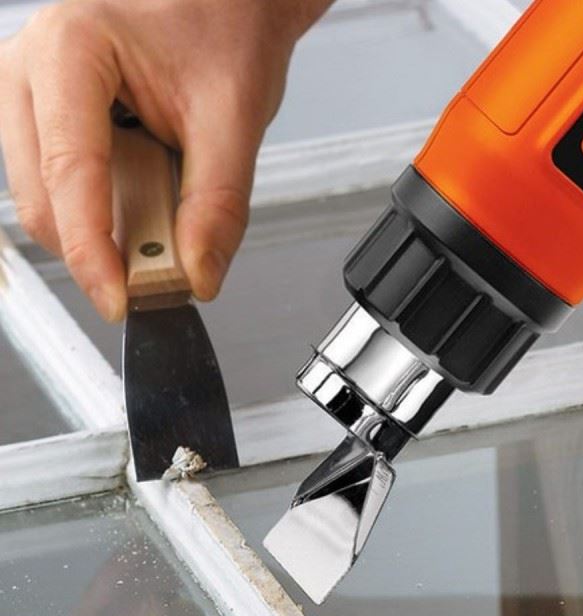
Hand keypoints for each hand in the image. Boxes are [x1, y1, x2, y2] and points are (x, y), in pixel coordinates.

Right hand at [0, 0, 331, 321]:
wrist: (225, 3)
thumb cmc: (224, 28)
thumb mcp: (235, 117)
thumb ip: (218, 204)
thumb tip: (198, 275)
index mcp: (71, 50)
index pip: (70, 175)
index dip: (94, 252)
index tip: (121, 302)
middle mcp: (31, 70)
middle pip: (45, 201)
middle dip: (104, 250)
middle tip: (170, 269)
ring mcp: (29, 98)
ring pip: (47, 203)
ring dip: (105, 233)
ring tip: (166, 209)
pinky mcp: (44, 123)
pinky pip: (60, 194)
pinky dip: (104, 217)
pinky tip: (144, 197)